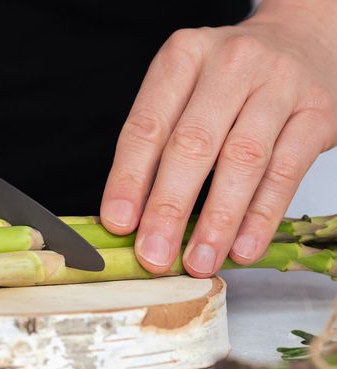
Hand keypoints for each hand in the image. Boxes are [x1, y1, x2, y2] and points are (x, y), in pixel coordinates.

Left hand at [100, 0, 336, 276]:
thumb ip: (159, 142)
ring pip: (242, 161)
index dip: (129, 178)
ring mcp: (278, 85)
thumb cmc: (229, 78)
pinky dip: (261, 216)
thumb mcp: (186, 89)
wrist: (302, 40)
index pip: (148, 125)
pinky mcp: (318, 112)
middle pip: (192, 144)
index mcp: (183, 56)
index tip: (118, 222)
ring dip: (217, 220)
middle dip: (169, 208)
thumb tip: (131, 215)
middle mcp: (230, 64)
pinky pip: (286, 172)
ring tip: (199, 261)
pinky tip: (243, 248)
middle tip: (154, 255)